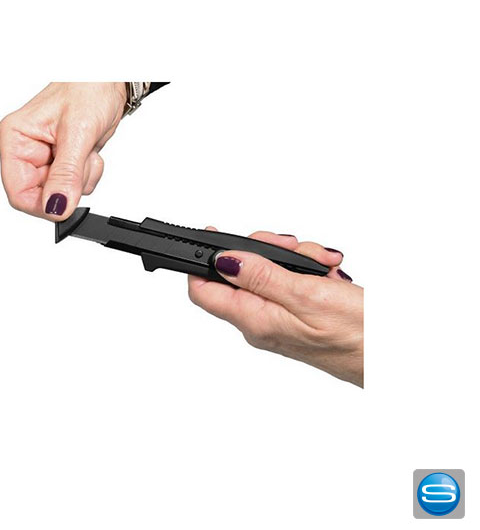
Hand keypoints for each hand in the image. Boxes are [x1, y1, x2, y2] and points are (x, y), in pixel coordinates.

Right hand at [0, 82, 126, 219]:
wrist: (107, 79)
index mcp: (14, 140)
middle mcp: (25, 151)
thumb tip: (56, 206)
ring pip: (60, 193)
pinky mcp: (62, 161)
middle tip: (82, 160)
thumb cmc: (88, 88)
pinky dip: (87, 175)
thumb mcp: (77, 133)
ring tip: (86, 150)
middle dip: (68, 185)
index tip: (67, 200)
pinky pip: (73, 185)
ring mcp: (44, 158)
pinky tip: (89, 153)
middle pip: (41, 196)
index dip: (44, 204)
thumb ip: (66, 174)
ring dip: (80, 179)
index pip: (18, 194)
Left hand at [188, 230, 362, 386]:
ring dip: (295, 259)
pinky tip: (329, 275)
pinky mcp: (296, 317)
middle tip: (293, 248)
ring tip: (323, 265)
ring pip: (268, 274)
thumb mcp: (307, 295)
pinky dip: (307, 271)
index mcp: (255, 320)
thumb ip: (261, 277)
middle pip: (239, 274)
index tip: (212, 237)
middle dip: (266, 251)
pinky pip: (288, 284)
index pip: (203, 292)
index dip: (202, 263)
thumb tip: (222, 261)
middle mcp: (261, 323)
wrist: (393, 358)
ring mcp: (278, 320)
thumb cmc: (359, 334)